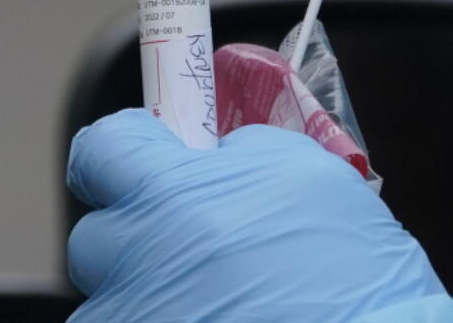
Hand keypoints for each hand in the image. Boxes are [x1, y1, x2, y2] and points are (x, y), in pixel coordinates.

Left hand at [66, 109, 445, 321]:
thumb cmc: (355, 278)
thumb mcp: (308, 175)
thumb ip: (244, 153)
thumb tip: (217, 155)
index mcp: (173, 195)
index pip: (103, 148)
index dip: (128, 147)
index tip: (149, 151)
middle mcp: (139, 262)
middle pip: (97, 232)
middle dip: (136, 231)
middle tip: (191, 237)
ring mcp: (137, 319)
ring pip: (116, 296)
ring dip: (154, 289)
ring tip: (218, 296)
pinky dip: (166, 322)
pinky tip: (218, 321)